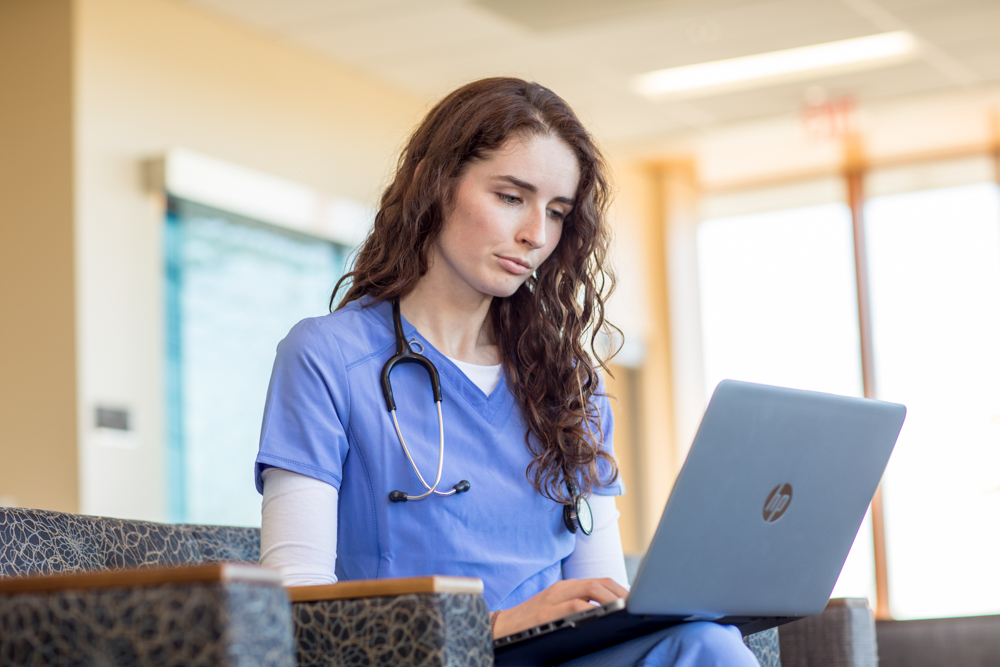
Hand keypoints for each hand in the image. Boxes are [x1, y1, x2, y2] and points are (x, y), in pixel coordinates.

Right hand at [492, 578, 627, 638]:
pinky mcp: (546, 613)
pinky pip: (574, 607)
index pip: (600, 581)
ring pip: (590, 590)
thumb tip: (607, 616)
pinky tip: (603, 618)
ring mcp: (553, 599)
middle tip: (637, 607)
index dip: (621, 589)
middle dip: (621, 593)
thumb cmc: (532, 623)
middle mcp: (562, 589)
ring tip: (626, 610)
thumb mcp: (556, 610)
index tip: (636, 601)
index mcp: (566, 588)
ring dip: (611, 599)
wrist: (499, 628)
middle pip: (599, 582)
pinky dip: (591, 610)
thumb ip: (578, 608)